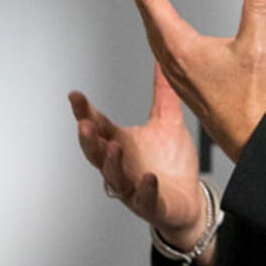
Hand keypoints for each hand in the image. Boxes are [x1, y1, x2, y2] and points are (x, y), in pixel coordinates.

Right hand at [68, 63, 206, 249]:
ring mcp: (133, 187)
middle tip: (84, 123)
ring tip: (114, 146)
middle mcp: (122, 165)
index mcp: (122, 143)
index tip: (75, 96)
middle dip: (88, 138)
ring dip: (111, 163)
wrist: (189, 201)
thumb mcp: (168, 122)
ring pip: (113, 177)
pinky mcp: (151, 205)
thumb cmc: (173, 165)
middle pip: (95, 153)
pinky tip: (149, 178)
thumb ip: (163, 93)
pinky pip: (144, 199)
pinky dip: (145, 189)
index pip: (98, 125)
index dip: (85, 112)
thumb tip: (165, 60)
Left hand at [120, 0, 265, 163]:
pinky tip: (162, 30)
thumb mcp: (256, 46)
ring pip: (152, 33)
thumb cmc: (249, 98)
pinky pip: (160, 48)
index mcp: (181, 47)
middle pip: (147, 15)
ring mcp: (175, 72)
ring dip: (146, 10)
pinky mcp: (182, 82)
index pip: (153, 2)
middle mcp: (172, 59)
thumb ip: (258, 7)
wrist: (248, 136)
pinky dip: (156, 29)